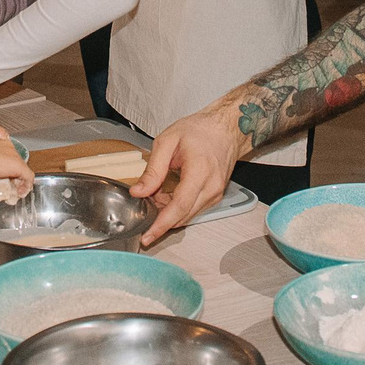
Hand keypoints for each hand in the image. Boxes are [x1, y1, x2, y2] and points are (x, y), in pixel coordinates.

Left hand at [134, 102, 251, 246]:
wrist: (226, 128)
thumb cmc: (199, 130)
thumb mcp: (168, 141)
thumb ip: (153, 169)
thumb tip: (138, 192)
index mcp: (200, 171)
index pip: (179, 206)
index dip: (161, 224)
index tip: (147, 236)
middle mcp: (211, 186)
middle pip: (183, 216)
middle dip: (161, 220)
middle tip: (143, 210)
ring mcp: (216, 193)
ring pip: (188, 215)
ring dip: (169, 213)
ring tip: (155, 195)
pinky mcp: (215, 196)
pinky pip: (194, 209)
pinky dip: (178, 207)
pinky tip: (168, 194)